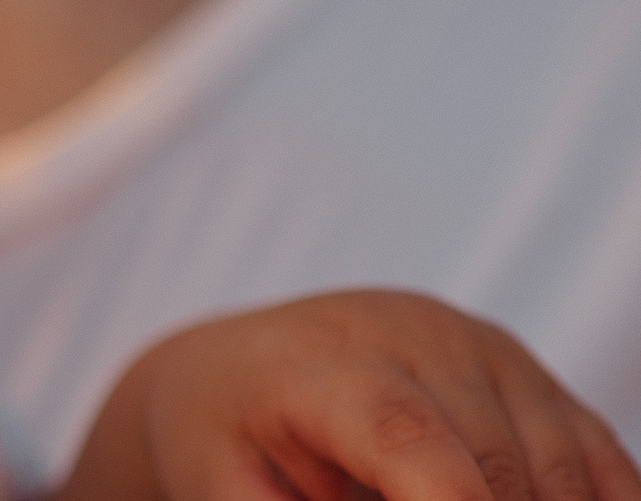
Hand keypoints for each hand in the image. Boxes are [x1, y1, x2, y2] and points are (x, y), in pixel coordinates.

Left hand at [60, 291, 640, 500]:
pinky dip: (592, 500)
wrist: (233, 371)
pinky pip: (593, 451)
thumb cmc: (224, 443)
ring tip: (408, 498)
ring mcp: (473, 342)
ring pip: (558, 469)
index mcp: (315, 364)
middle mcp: (405, 333)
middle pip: (498, 469)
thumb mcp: (229, 492)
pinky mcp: (520, 365)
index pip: (409, 438)